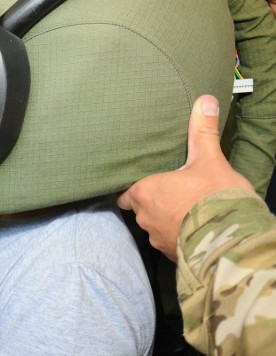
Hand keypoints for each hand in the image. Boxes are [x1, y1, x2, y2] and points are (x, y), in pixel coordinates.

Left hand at [117, 95, 253, 260]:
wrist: (231, 242)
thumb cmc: (214, 199)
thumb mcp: (209, 159)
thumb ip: (202, 131)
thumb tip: (205, 100)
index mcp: (144, 192)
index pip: (124, 191)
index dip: (131, 186)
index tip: (139, 180)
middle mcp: (144, 217)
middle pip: (138, 208)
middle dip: (151, 201)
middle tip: (167, 192)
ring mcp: (158, 239)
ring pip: (154, 226)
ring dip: (165, 219)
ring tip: (182, 209)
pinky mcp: (174, 255)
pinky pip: (170, 242)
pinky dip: (178, 235)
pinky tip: (192, 227)